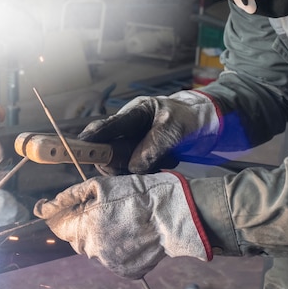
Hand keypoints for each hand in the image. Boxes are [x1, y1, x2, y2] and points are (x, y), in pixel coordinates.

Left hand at [34, 172, 211, 278]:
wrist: (173, 216)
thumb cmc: (138, 195)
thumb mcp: (101, 187)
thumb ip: (68, 198)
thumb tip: (43, 208)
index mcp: (85, 229)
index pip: (58, 227)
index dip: (61, 215)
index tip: (71, 207)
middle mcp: (94, 251)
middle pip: (76, 239)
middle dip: (84, 225)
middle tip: (106, 210)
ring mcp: (111, 264)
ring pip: (95, 249)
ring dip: (101, 237)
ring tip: (122, 222)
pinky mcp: (127, 272)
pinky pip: (113, 260)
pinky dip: (118, 249)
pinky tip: (131, 235)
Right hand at [78, 90, 220, 174]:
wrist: (209, 126)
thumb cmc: (190, 118)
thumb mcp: (174, 129)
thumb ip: (153, 147)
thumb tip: (133, 167)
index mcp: (134, 114)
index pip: (107, 126)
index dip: (91, 138)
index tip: (78, 147)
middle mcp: (129, 131)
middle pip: (108, 152)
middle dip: (116, 162)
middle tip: (133, 167)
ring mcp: (135, 146)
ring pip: (122, 165)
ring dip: (137, 169)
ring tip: (163, 160)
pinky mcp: (143, 159)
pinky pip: (136, 173)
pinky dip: (148, 174)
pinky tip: (165, 164)